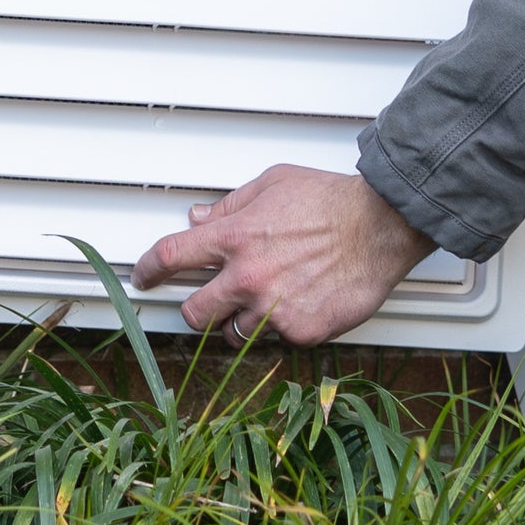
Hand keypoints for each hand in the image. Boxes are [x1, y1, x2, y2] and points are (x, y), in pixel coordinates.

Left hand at [131, 166, 435, 347]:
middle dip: (195, 309)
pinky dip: (282, 328)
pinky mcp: (301, 331)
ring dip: (241, 322)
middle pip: (193, 313)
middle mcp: (248, 277)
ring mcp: (273, 309)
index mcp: (235, 237)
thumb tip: (199, 218)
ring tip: (266, 302)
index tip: (144, 277)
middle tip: (208, 302)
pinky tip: (299, 305)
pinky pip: (277, 340)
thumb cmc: (332, 201)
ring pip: (234, 333)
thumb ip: (231, 206)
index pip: (170, 257)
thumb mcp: (273, 185)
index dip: (148, 270)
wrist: (381, 226)